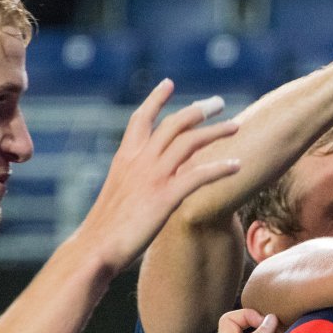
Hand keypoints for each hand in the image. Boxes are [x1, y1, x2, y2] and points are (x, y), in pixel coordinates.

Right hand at [75, 80, 241, 272]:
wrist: (95, 249)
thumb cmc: (107, 229)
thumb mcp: (119, 195)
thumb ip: (134, 182)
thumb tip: (147, 184)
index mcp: (125, 158)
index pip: (141, 118)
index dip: (156, 99)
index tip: (168, 83)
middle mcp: (139, 161)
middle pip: (174, 124)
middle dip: (198, 110)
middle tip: (219, 102)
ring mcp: (153, 177)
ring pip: (190, 142)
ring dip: (216, 131)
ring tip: (237, 126)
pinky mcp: (165, 198)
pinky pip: (199, 176)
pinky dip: (220, 168)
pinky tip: (237, 165)